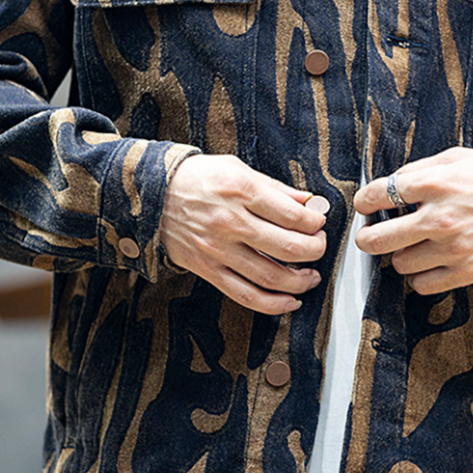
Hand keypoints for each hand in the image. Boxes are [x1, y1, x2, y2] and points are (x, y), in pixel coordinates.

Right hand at [161, 155, 326, 314]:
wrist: (151, 193)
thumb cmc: (198, 177)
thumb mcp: (237, 168)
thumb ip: (275, 188)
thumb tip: (308, 202)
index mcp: (242, 191)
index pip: (293, 215)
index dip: (315, 223)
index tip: (319, 223)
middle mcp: (231, 222)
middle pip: (287, 247)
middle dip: (314, 250)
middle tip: (320, 246)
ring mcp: (218, 249)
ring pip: (270, 276)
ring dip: (300, 281)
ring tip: (311, 276)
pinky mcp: (208, 269)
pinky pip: (245, 295)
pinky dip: (272, 304)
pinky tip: (290, 301)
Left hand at [353, 148, 472, 293]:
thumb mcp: (454, 159)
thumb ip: (417, 170)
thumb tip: (387, 183)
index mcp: (434, 184)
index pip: (377, 195)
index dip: (364, 201)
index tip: (365, 205)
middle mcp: (439, 218)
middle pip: (377, 239)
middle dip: (367, 237)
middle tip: (370, 235)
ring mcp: (452, 248)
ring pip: (399, 264)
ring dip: (401, 254)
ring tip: (413, 244)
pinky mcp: (466, 271)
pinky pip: (422, 285)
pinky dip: (420, 276)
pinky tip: (428, 261)